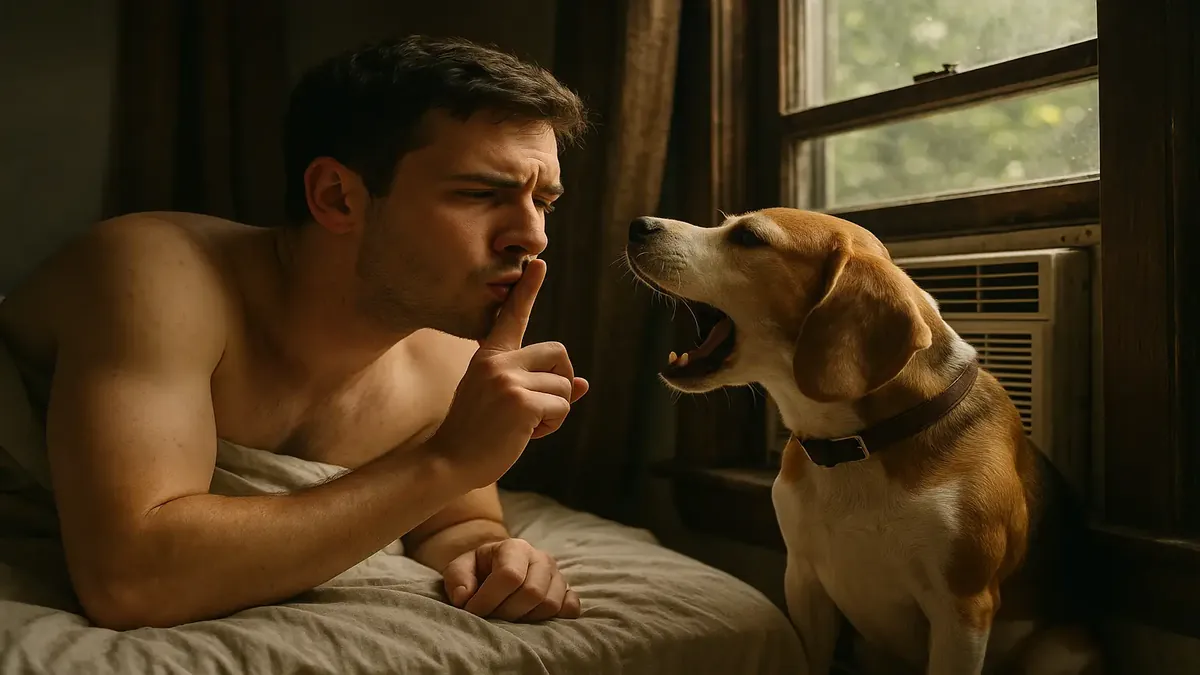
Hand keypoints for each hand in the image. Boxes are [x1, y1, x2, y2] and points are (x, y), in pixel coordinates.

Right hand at [429, 259, 588, 489]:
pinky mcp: (521, 403)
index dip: (527, 291)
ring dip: (555, 411)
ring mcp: (508, 380)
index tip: (539, 263)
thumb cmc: (476, 434)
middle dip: (561, 382)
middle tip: (542, 406)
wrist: (447, 461)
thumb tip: (582, 385)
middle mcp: (498, 362)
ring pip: (564, 386)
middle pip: (559, 353)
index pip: (512, 317)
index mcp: (489, 356)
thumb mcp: (503, 401)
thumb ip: (538, 387)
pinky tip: (527, 434)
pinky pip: (561, 406)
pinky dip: (552, 424)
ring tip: (525, 426)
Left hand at [442, 538, 580, 621]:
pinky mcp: (568, 593)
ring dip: (526, 620)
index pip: (509, 575)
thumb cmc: (478, 571)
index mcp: (515, 547)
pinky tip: (533, 620)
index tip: (472, 611)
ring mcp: (558, 576)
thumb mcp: (459, 569)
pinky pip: (571, 609)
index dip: (489, 599)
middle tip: (490, 618)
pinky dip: (555, 619)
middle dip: (506, 612)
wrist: (496, 572)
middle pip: (532, 592)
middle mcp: (541, 558)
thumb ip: (457, 579)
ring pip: (550, 604)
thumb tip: (465, 597)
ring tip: (508, 620)